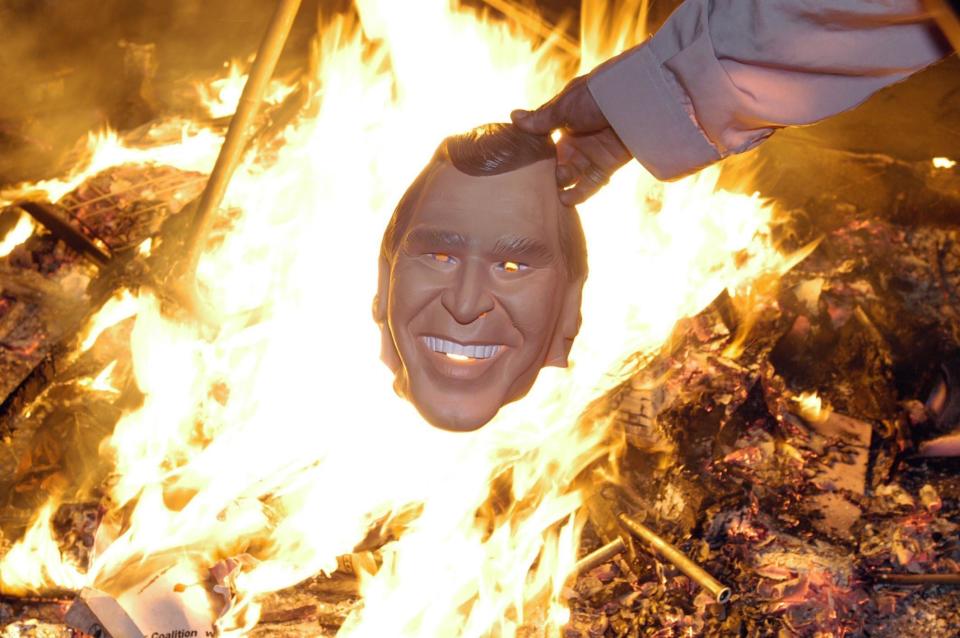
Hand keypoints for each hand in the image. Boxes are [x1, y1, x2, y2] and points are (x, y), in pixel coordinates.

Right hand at [511, 75, 631, 204]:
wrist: (634, 99)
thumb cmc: (597, 94)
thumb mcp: (565, 106)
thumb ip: (541, 119)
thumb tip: (514, 117)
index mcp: (565, 120)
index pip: (545, 141)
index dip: (535, 153)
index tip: (522, 164)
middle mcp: (578, 137)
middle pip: (557, 161)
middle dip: (548, 173)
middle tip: (539, 180)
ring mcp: (593, 152)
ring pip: (573, 175)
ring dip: (562, 185)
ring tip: (553, 193)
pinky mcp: (608, 165)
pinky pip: (591, 183)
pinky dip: (580, 193)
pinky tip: (566, 200)